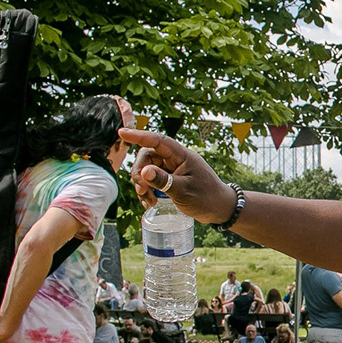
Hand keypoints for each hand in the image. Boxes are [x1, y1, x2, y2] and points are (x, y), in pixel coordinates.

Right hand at [118, 128, 235, 223]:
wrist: (220, 209)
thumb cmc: (207, 198)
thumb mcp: (184, 191)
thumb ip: (164, 181)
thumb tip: (143, 171)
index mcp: (182, 156)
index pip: (158, 141)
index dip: (139, 136)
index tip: (122, 133)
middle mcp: (176, 160)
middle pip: (147, 157)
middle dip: (139, 173)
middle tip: (142, 191)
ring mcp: (172, 169)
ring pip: (147, 170)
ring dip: (142, 185)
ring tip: (148, 201)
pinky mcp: (170, 180)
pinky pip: (152, 180)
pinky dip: (147, 191)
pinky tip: (149, 203)